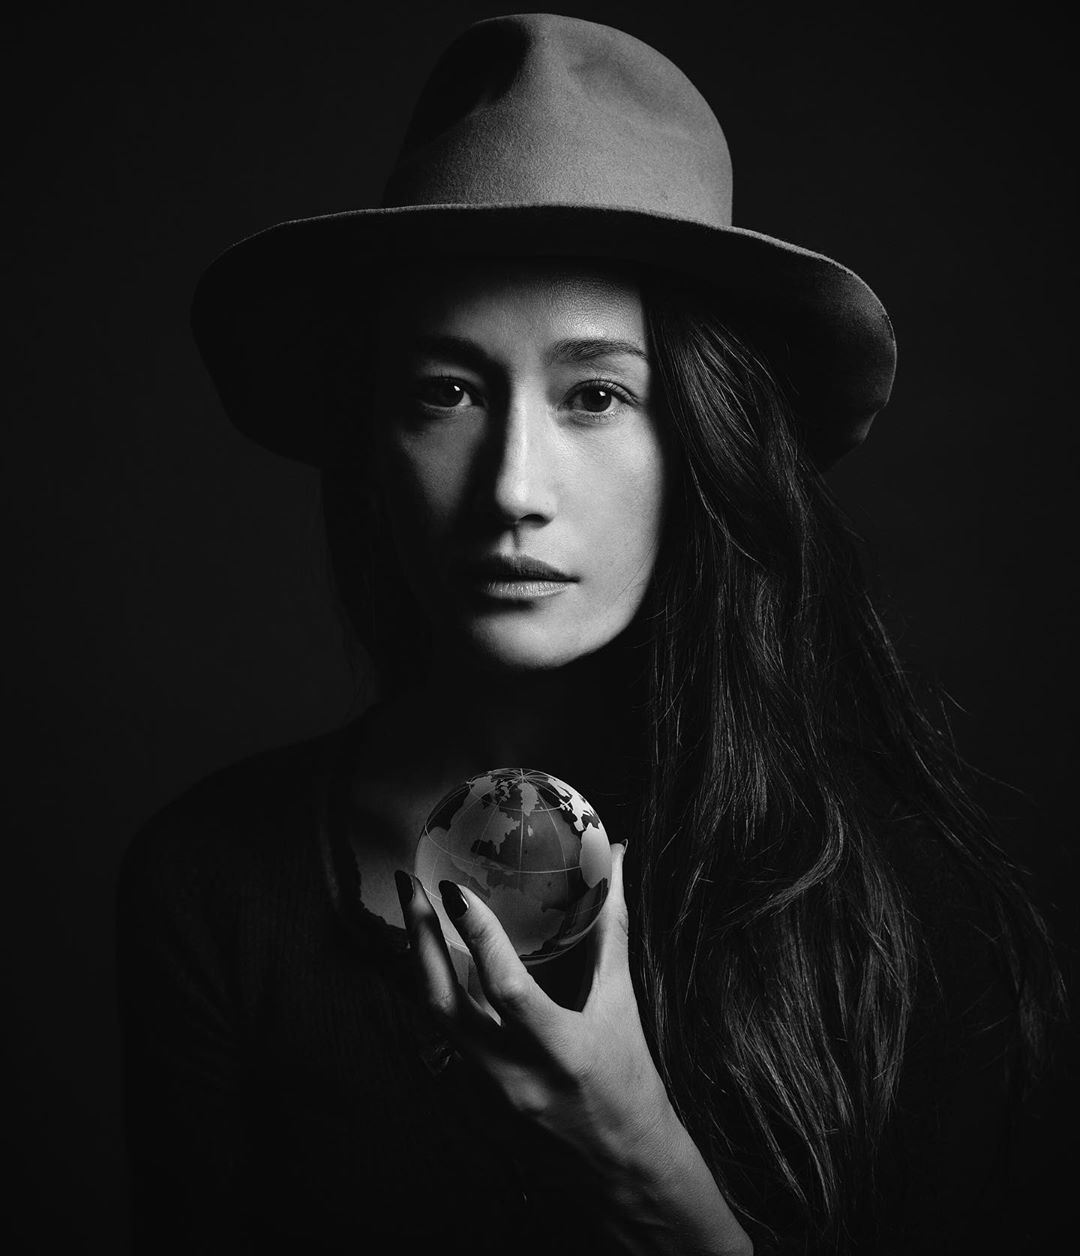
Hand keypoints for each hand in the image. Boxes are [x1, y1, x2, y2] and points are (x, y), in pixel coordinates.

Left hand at [395, 847, 753, 1255]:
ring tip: (411, 911)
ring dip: (418, 962)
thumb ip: (611, 930)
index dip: (478, 936)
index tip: (453, 890)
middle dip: (419, 940)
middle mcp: (515, 1075)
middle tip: (408, 886)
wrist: (624, 1166)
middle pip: (444, 1006)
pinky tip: (430, 957)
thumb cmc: (631, 1080)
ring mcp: (488, 1092)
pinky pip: (442, 1036)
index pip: (507, 989)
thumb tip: (614, 859)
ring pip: (434, 1019)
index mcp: (561, 1051)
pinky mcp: (475, 1098)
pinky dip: (434, 991)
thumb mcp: (623, 1004)